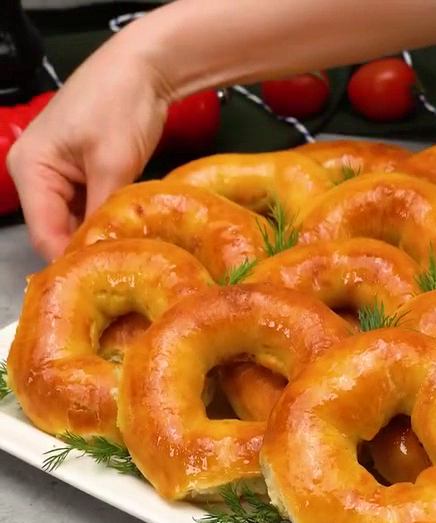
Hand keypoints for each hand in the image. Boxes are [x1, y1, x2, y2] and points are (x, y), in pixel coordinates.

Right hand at [6, 39, 170, 260]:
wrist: (145, 69)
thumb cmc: (120, 104)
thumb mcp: (113, 164)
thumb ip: (103, 212)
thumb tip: (101, 252)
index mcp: (31, 169)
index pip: (45, 233)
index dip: (71, 260)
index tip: (100, 283)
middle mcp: (39, 174)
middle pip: (59, 230)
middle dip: (87, 250)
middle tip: (119, 274)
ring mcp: (62, 173)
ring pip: (78, 221)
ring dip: (102, 236)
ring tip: (128, 259)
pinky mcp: (86, 172)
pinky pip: (93, 207)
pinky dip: (109, 219)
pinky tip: (130, 234)